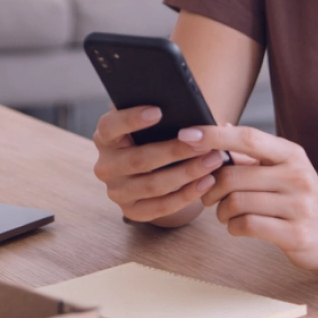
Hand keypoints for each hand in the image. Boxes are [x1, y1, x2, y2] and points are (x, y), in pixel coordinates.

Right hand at [92, 106, 228, 223]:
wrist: (151, 169)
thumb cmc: (153, 136)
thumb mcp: (150, 124)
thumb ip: (158, 114)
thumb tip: (183, 107)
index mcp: (104, 137)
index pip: (111, 126)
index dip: (132, 119)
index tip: (159, 111)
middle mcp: (105, 166)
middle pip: (140, 159)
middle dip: (176, 151)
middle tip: (205, 143)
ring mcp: (116, 191)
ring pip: (153, 185)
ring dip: (187, 173)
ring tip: (213, 161)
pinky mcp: (131, 211)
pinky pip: (161, 207)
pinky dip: (186, 195)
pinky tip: (206, 182)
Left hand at [179, 125, 317, 269]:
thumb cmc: (301, 196)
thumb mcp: (283, 167)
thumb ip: (252, 150)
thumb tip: (220, 125)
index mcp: (291, 154)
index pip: (248, 138)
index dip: (214, 135)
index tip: (187, 134)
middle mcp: (297, 176)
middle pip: (234, 175)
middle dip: (211, 186)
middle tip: (208, 195)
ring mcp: (299, 206)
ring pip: (237, 202)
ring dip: (221, 210)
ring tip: (224, 212)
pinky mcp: (296, 234)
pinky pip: (247, 225)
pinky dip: (233, 227)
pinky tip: (237, 226)